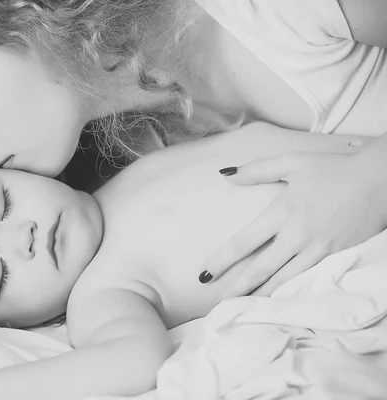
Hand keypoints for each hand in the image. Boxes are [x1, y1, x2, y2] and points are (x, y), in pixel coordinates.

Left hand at [200, 150, 386, 297]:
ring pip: (284, 280)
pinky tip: (278, 304)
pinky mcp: (336, 258)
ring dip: (261, 296)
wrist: (380, 180)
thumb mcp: (291, 162)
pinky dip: (290, 293)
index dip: (222, 260)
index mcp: (282, 212)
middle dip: (237, 288)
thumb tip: (225, 174)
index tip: (204, 274)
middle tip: (218, 304)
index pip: (244, 242)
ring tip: (242, 309)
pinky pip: (308, 281)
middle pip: (260, 269)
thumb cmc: (333, 169)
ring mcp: (318, 250)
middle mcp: (297, 235)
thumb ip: (257, 170)